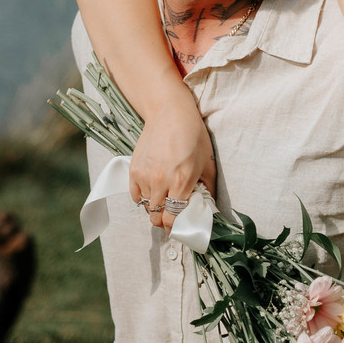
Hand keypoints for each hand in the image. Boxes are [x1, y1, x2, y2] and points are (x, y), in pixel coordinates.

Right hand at [128, 97, 216, 231]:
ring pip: (146, 206)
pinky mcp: (133, 170)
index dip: (174, 228)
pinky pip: (135, 195)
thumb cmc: (192, 136)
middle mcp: (160, 181)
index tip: (178, 229)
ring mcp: (144, 176)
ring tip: (163, 201)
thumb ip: (208, 188)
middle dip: (164, 221)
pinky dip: (142, 198)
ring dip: (154, 208)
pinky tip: (152, 192)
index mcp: (181, 181)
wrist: (170, 113)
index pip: (172, 218)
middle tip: (170, 218)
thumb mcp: (208, 162)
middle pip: (156, 216)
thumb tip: (209, 207)